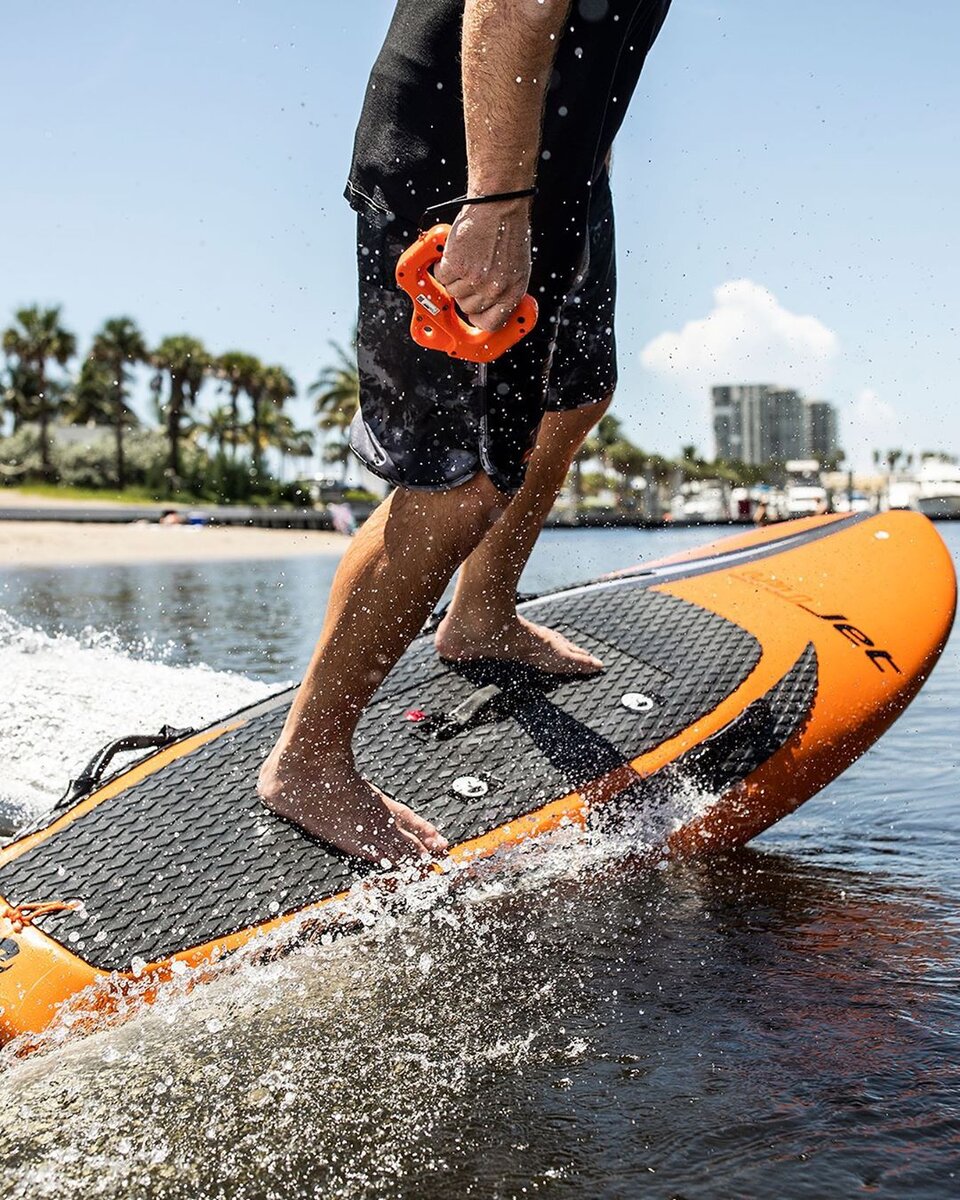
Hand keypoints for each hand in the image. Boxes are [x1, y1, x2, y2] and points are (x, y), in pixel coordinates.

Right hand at [434, 199, 532, 332]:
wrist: (499, 206)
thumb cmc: (509, 231)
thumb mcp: (518, 268)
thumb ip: (505, 289)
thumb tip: (492, 306)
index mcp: (511, 292)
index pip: (491, 323)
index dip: (479, 319)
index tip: (473, 315)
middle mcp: (493, 289)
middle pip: (467, 307)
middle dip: (465, 294)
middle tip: (468, 277)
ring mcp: (474, 279)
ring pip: (452, 292)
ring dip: (454, 277)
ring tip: (465, 259)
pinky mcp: (456, 265)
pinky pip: (441, 275)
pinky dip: (444, 265)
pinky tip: (456, 253)